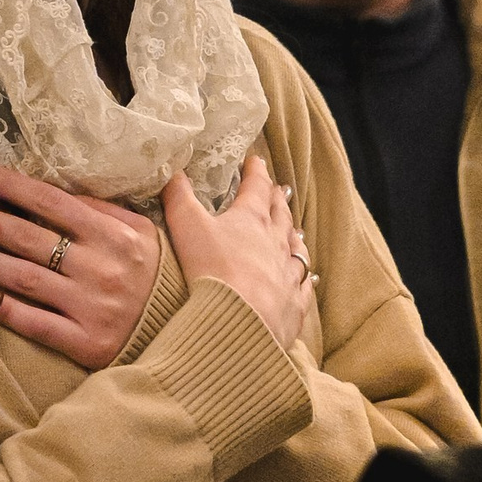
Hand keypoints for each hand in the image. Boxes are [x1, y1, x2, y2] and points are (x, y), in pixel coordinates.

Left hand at [0, 166, 162, 371]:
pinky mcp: (87, 343)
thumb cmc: (160, 275)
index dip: (8, 184)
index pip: (51, 201)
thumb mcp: (144, 232)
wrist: (191, 333)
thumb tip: (60, 180)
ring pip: (24, 278)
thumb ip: (106, 207)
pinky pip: (34, 322)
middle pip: (29, 237)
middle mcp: (103, 268)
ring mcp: (93, 307)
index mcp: (116, 234)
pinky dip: (1, 307)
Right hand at [162, 156, 313, 353]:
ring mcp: (288, 273)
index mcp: (251, 220)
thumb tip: (171, 170)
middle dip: (277, 200)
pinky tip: (309, 278)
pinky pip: (304, 287)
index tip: (255, 160)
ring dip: (294, 237)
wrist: (238, 321)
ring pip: (296, 249)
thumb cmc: (211, 270)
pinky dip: (306, 279)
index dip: (255, 172)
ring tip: (296, 230)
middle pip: (280, 215)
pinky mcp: (294, 303)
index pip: (256, 188)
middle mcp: (275, 242)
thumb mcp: (187, 227)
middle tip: (280, 189)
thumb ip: (178, 197)